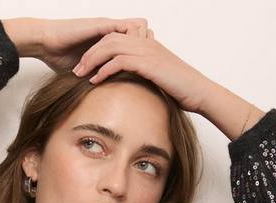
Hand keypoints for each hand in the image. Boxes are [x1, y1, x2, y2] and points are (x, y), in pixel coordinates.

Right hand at [37, 17, 153, 73]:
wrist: (47, 42)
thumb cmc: (59, 56)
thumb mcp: (83, 73)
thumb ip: (93, 80)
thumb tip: (99, 101)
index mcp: (109, 41)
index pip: (136, 41)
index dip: (143, 52)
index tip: (145, 70)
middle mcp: (111, 32)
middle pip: (143, 31)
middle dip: (148, 46)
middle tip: (147, 65)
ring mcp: (107, 27)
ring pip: (138, 26)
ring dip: (141, 42)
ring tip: (140, 61)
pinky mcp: (102, 26)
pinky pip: (125, 28)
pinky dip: (131, 40)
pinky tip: (130, 56)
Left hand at [66, 24, 212, 113]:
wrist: (198, 91)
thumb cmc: (180, 89)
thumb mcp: (158, 79)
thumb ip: (143, 76)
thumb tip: (128, 88)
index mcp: (146, 44)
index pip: (114, 38)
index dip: (97, 50)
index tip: (84, 66)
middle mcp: (145, 43)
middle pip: (108, 39)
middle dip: (89, 54)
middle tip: (76, 70)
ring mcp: (147, 51)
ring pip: (110, 47)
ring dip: (92, 61)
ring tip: (80, 75)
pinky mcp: (148, 63)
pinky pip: (119, 61)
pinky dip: (104, 70)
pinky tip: (95, 81)